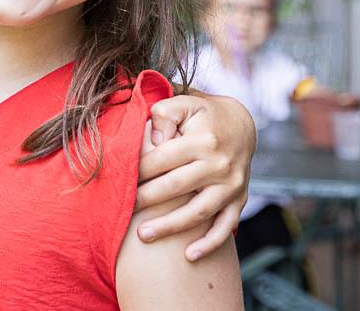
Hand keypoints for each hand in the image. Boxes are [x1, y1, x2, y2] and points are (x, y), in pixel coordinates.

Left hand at [133, 93, 254, 260]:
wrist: (242, 124)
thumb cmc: (202, 113)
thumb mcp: (185, 102)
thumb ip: (164, 114)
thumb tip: (153, 138)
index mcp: (203, 140)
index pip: (162, 160)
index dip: (137, 170)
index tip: (118, 179)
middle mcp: (220, 165)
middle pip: (176, 187)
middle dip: (145, 199)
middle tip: (121, 209)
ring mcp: (231, 185)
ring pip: (198, 212)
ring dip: (170, 227)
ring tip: (142, 235)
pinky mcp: (239, 199)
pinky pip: (225, 226)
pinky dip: (210, 244)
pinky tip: (189, 256)